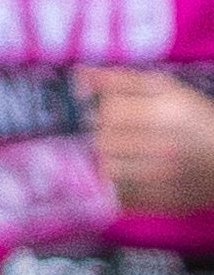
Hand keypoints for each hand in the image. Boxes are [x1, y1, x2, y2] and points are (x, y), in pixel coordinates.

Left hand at [86, 70, 213, 213]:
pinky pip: (119, 195)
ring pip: (107, 170)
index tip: (119, 114)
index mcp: (167, 112)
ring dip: (111, 161)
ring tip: (130, 155)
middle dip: (107, 137)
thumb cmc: (195, 119)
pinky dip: (121, 185)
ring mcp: (162, 177)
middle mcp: (164, 146)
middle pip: (103, 142)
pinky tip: (137, 174)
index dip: (107, 112)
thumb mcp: (166, 90)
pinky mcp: (159, 200)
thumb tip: (78, 74)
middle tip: (125, 135)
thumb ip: (121, 81)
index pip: (109, 111)